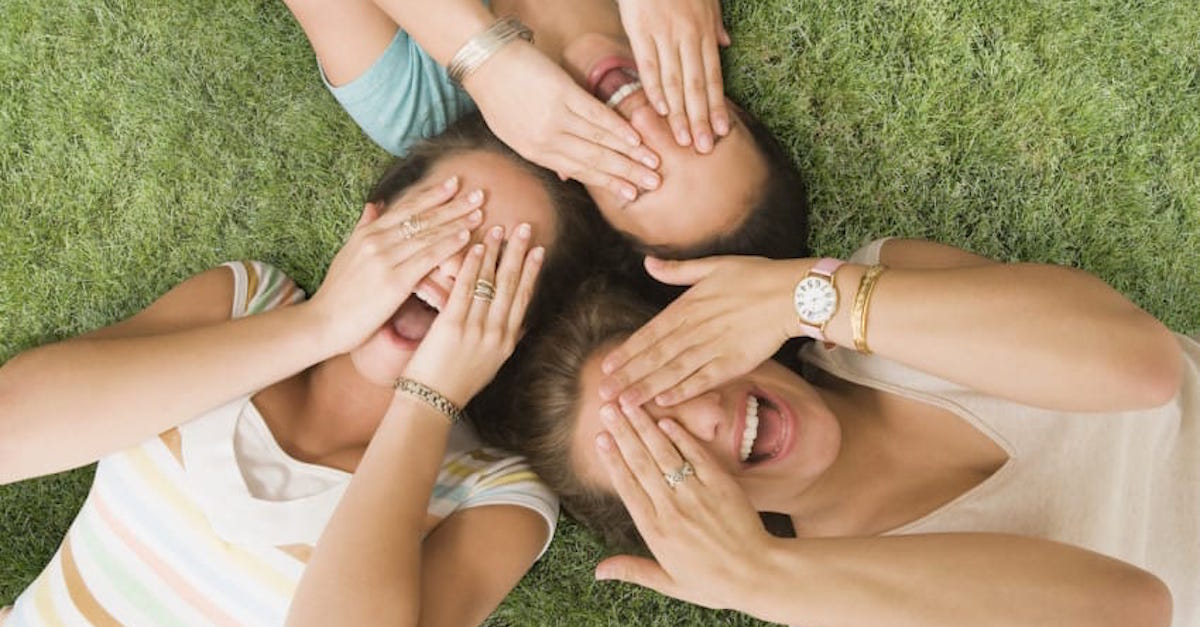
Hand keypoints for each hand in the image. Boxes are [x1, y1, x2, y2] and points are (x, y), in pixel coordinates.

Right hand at [306, 176, 483, 354]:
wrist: (322, 323)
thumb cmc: (337, 294)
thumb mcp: (347, 253)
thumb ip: (364, 228)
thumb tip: (373, 205)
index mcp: (367, 233)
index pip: (406, 207)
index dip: (432, 194)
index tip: (454, 182)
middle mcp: (376, 240)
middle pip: (421, 217)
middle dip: (452, 204)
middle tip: (479, 192)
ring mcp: (384, 259)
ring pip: (427, 234)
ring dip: (456, 221)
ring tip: (480, 211)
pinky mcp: (393, 281)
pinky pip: (426, 258)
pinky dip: (447, 244)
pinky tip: (466, 236)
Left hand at [402, 222, 543, 406]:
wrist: (431, 404)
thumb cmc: (456, 385)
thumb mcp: (489, 365)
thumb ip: (504, 341)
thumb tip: (521, 324)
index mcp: (506, 342)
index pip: (523, 298)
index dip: (532, 271)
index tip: (538, 250)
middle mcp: (496, 333)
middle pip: (512, 285)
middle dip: (520, 253)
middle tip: (526, 228)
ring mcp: (476, 329)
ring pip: (491, 283)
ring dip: (497, 253)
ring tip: (502, 229)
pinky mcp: (452, 326)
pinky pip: (465, 289)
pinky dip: (472, 267)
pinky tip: (476, 248)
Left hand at [463, 41, 661, 200]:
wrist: (485, 63)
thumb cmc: (499, 97)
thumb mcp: (514, 134)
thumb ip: (543, 152)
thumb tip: (567, 174)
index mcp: (536, 153)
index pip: (579, 172)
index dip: (608, 183)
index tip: (630, 194)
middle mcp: (547, 140)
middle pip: (595, 161)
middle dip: (626, 174)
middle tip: (653, 185)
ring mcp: (556, 117)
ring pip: (599, 141)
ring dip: (630, 154)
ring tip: (653, 163)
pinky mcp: (563, 94)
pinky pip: (596, 116)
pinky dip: (617, 128)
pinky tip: (636, 137)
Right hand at [592, 403, 772, 613]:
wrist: (757, 575)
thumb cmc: (712, 582)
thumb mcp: (668, 582)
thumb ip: (632, 570)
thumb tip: (598, 571)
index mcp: (656, 531)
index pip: (627, 487)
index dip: (612, 460)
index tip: (600, 438)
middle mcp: (672, 508)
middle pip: (641, 463)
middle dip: (622, 433)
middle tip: (607, 409)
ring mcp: (697, 494)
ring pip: (665, 454)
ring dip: (645, 427)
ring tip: (630, 405)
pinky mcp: (721, 485)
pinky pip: (697, 455)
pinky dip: (682, 436)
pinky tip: (667, 419)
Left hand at [599, 255, 804, 406]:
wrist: (792, 292)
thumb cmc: (755, 276)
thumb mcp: (713, 265)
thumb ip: (677, 270)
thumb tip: (648, 263)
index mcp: (688, 305)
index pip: (650, 333)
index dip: (627, 351)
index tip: (607, 366)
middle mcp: (696, 328)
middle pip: (655, 356)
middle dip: (628, 376)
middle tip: (604, 393)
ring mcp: (714, 347)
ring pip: (674, 371)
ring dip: (648, 388)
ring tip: (625, 403)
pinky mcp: (734, 362)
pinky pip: (704, 379)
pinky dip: (684, 390)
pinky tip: (664, 401)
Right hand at [617, 0, 730, 152]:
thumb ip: (716, 23)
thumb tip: (726, 44)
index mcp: (704, 31)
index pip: (713, 76)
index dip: (717, 105)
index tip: (722, 131)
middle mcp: (687, 36)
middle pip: (696, 85)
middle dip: (701, 119)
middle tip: (704, 148)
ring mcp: (663, 34)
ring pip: (674, 80)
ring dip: (679, 113)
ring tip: (683, 139)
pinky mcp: (640, 29)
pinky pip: (649, 64)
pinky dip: (654, 87)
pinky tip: (659, 110)